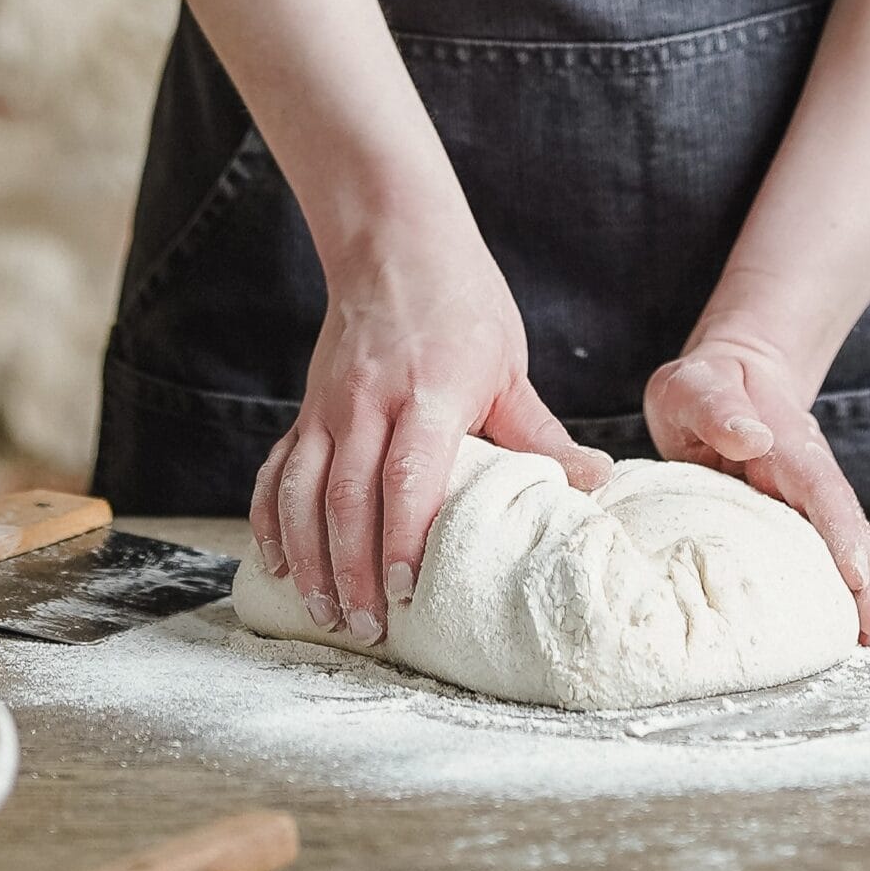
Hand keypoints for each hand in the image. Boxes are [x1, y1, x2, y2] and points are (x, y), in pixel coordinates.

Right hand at [251, 225, 610, 646]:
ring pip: (302, 492)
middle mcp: (369, 399)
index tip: (408, 591)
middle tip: (369, 629)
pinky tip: (278, 566)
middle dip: (353, 571)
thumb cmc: (461, 303)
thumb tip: (599, 483)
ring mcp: (328, 405)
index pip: (409, 473)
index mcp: (430, 390)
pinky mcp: (305, 409)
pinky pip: (276, 473)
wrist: (393, 240)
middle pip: (348, 496)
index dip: (404, 536)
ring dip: (309, 559)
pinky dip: (270, 523)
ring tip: (324, 613)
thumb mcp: (508, 364)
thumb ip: (541, 433)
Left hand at [643, 331, 869, 643]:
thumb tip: (749, 437)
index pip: (820, 487)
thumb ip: (716, 409)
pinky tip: (843, 623)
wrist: (727, 377)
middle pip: (845, 522)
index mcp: (786, 441)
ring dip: (862, 587)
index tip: (857, 574)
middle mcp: (806, 471)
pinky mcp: (793, 515)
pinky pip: (819, 551)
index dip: (840, 531)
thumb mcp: (694, 387)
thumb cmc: (705, 387)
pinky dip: (837, 586)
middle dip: (868, 575)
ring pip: (841, 541)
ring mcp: (804, 495)